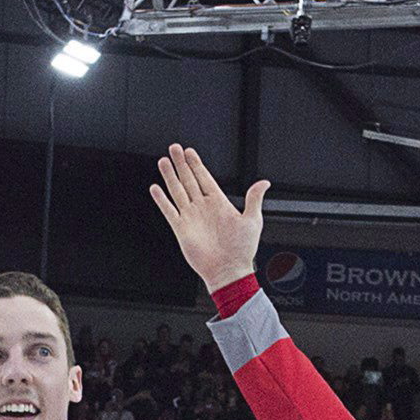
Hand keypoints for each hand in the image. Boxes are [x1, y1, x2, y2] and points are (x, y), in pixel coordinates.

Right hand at [148, 144, 269, 291]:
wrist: (229, 271)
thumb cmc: (242, 250)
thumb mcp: (253, 220)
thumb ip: (254, 199)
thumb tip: (264, 183)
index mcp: (219, 203)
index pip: (204, 177)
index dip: (196, 164)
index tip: (190, 152)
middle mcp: (203, 208)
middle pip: (189, 180)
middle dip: (181, 164)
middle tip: (174, 148)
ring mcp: (191, 217)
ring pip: (178, 191)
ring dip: (170, 176)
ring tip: (163, 161)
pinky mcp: (182, 229)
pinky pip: (170, 211)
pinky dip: (162, 200)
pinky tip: (156, 189)